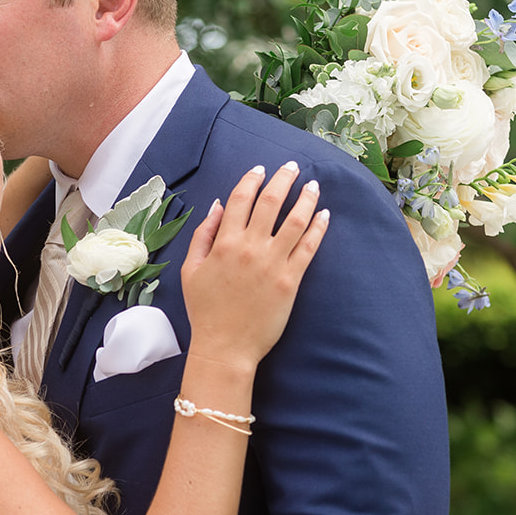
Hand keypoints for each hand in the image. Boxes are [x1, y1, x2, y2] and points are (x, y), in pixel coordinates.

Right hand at [180, 160, 327, 369]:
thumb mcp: (191, 270)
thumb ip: (203, 235)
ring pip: (295, 220)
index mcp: (224, 243)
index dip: (252, 180)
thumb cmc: (205, 311)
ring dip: (306, 198)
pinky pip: (308, 248)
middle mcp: (250, 248)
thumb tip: (218, 206)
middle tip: (292, 167)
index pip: (240, 199)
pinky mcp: (290, 281)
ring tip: (314, 186)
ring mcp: (272, 263)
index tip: (260, 170)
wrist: (225, 347)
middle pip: (271, 202)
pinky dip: (318, 228)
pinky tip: (324, 216)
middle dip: (283, 179)